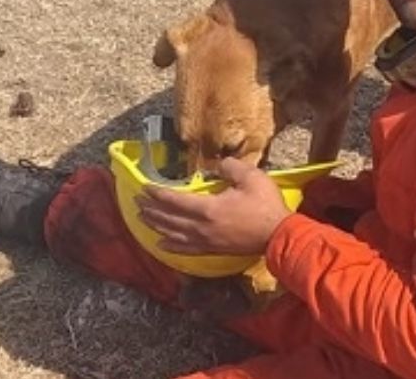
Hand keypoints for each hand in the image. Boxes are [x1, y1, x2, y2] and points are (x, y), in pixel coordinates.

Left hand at [135, 157, 290, 255]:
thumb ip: (230, 167)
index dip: (157, 193)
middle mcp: (201, 227)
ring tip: (142, 218)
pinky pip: (185, 249)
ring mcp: (206, 241)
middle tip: (136, 202)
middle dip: (150, 209)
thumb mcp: (251, 177)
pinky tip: (160, 244)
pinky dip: (170, 246)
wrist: (279, 235)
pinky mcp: (213, 250)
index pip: (174, 200)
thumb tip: (218, 165)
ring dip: (155, 225)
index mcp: (207, 208)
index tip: (144, 187)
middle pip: (168, 218)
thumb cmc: (266, 206)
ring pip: (172, 234)